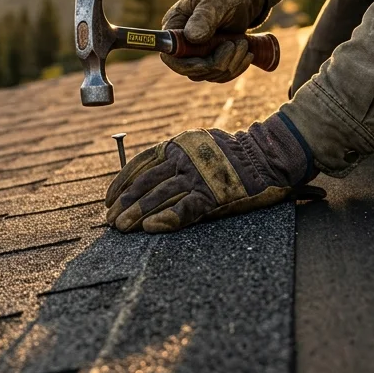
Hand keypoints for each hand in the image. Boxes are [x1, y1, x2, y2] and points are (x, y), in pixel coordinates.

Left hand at [105, 113, 314, 232]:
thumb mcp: (196, 144)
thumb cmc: (229, 154)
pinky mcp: (213, 194)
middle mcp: (183, 158)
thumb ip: (173, 156)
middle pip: (145, 183)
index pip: (139, 164)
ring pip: (159, 196)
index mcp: (176, 144)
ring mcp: (198, 176)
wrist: (265, 156)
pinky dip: (166, 219)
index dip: (121, 183)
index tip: (109, 199)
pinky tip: (151, 228)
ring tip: (122, 228)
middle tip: (110, 220)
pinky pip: (184, 209)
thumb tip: (146, 176)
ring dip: (137, 214)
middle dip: (124, 204)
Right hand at [161, 0, 264, 82]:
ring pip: (210, 75)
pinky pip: (221, 75)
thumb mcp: (214, 2)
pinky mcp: (212, 61)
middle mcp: (182, 46)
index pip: (171, 57)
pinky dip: (236, 68)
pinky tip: (247, 54)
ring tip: (243, 43)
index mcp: (174, 29)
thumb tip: (193, 37)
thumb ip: (203, 17)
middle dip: (217, 63)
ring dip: (231, 64)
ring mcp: (197, 56)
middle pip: (193, 70)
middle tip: (236, 44)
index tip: (208, 61)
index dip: (187, 65)